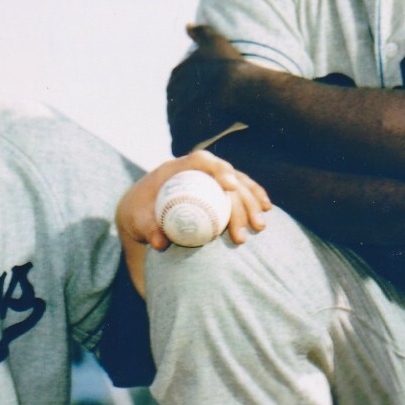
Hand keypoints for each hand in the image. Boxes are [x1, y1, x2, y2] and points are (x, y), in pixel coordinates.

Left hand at [117, 149, 270, 258]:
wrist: (141, 211)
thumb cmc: (138, 214)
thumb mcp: (138, 220)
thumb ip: (148, 229)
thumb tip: (160, 243)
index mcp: (176, 167)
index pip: (201, 161)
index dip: (219, 170)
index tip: (231, 186)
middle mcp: (197, 169)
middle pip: (227, 175)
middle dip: (242, 199)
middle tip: (249, 225)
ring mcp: (209, 178)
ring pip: (238, 182)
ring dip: (253, 201)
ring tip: (260, 225)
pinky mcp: (218, 188)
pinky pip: (241, 189)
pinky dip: (254, 199)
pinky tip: (266, 211)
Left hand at [166, 24, 255, 153]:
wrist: (241, 89)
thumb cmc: (231, 67)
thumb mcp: (214, 42)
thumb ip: (201, 32)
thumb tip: (187, 25)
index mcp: (176, 76)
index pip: (178, 88)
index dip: (193, 95)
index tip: (208, 100)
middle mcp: (172, 95)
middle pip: (177, 108)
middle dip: (189, 114)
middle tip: (208, 120)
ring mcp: (176, 116)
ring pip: (179, 127)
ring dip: (189, 132)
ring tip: (205, 135)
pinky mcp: (183, 134)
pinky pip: (181, 144)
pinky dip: (188, 146)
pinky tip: (200, 147)